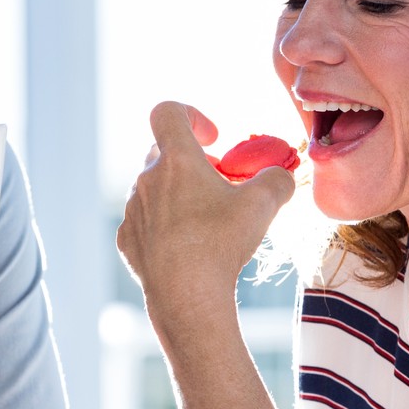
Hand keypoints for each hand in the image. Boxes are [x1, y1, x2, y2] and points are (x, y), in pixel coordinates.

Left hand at [117, 101, 294, 318]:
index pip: (168, 112)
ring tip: (206, 220)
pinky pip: (146, 220)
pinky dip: (165, 224)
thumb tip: (281, 176)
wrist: (186, 297)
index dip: (192, 115)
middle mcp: (146, 180)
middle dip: (193, 163)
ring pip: (154, 188)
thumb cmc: (222, 245)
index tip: (214, 139)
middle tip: (219, 186)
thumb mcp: (264, 204)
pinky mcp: (127, 239)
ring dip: (178, 194)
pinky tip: (187, 247)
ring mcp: (133, 210)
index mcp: (176, 160)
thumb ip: (277, 179)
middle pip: (164, 153)